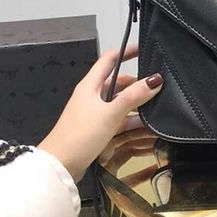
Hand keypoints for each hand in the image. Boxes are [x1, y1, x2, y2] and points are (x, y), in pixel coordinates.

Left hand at [38, 45, 162, 181]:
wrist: (59, 166)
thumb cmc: (81, 135)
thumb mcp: (110, 113)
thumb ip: (134, 96)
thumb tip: (155, 79)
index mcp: (91, 85)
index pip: (109, 59)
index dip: (125, 52)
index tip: (143, 49)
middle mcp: (91, 96)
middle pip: (117, 82)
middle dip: (136, 83)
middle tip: (156, 85)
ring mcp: (93, 113)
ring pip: (119, 102)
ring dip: (135, 104)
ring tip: (156, 107)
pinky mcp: (96, 129)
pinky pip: (117, 118)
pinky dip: (130, 120)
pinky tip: (145, 126)